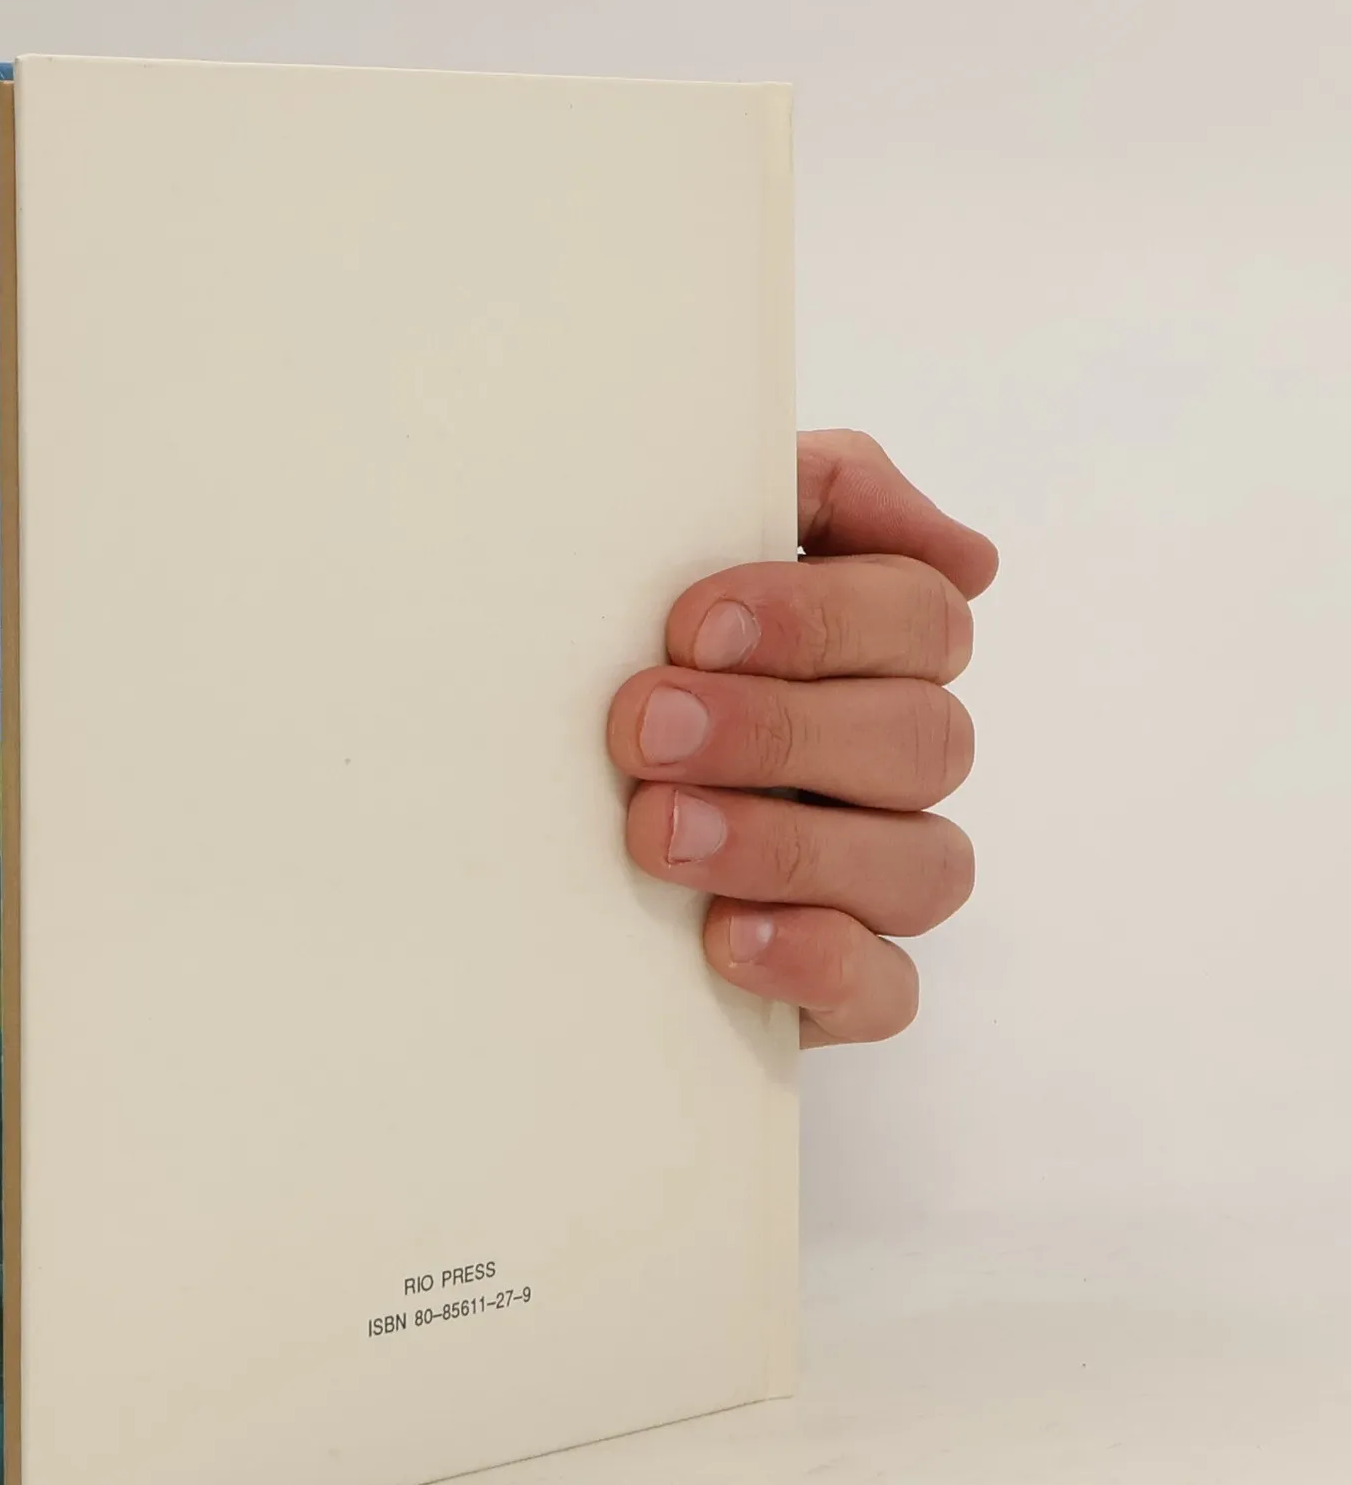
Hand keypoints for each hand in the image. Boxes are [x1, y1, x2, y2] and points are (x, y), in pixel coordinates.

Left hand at [607, 431, 998, 1046]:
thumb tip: (964, 551)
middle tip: (645, 728)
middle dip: (780, 729)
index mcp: (870, 649)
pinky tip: (726, 938)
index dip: (819, 618)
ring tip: (657, 833)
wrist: (519, 826)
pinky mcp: (842, 984)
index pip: (919, 615)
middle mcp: (890, 761)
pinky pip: (888, 990)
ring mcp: (876, 878)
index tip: (693, 627)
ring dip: (788, 843)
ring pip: (923, 865)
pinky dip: (818, 961)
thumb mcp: (671, 553)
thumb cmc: (612, 661)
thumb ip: (807, 494)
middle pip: (925, 737)